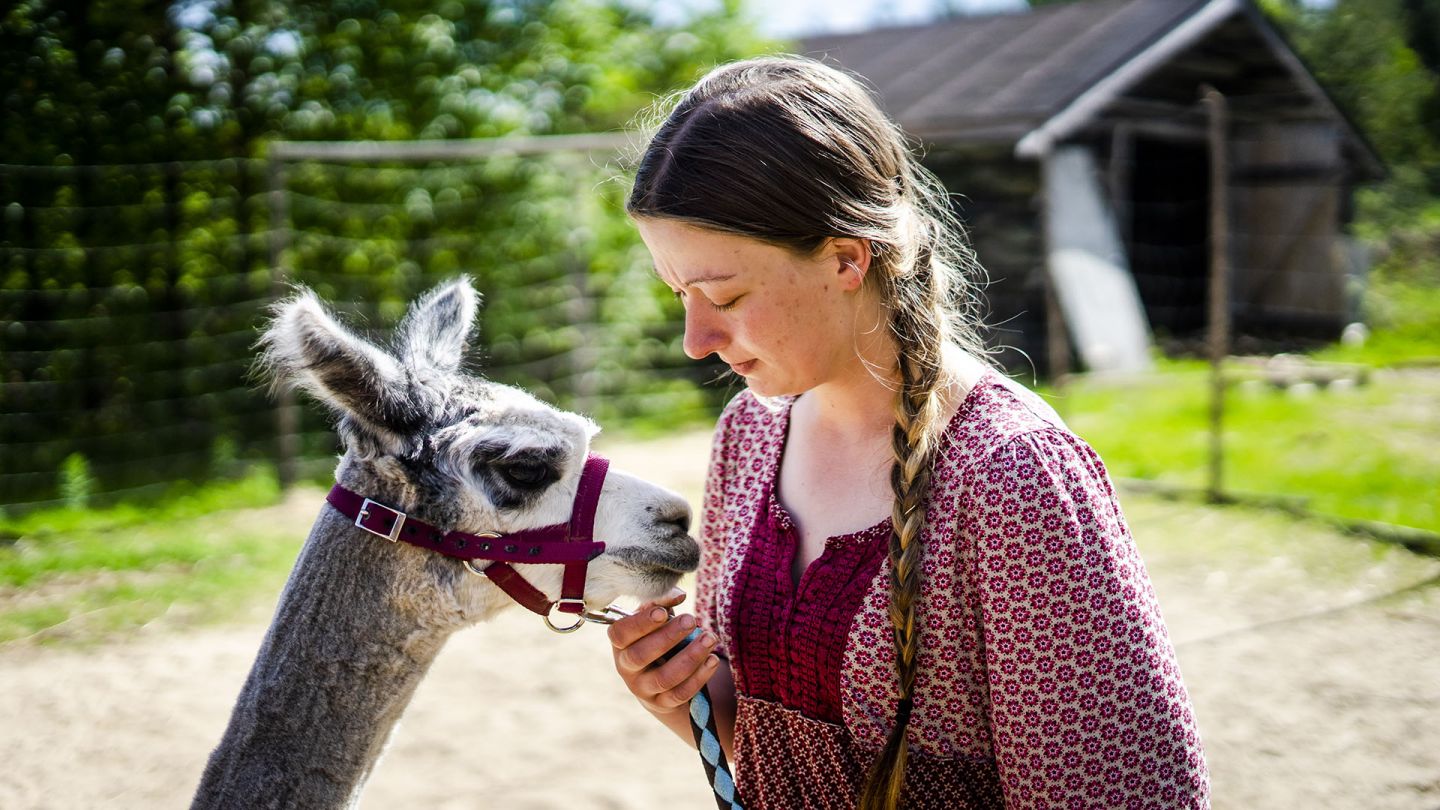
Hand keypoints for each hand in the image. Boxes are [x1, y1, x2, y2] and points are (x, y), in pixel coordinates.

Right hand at [608, 587, 721, 714]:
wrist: (659, 679)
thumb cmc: (656, 638)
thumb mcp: (654, 620)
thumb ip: (661, 603)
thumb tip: (678, 596)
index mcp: (620, 644)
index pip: (621, 634)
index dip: (640, 623)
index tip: (663, 612)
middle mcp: (626, 668)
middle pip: (640, 656)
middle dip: (668, 637)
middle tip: (691, 619)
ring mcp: (643, 689)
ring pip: (664, 677)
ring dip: (690, 657)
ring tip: (710, 638)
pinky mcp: (663, 704)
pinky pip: (681, 693)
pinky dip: (700, 676)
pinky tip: (712, 659)